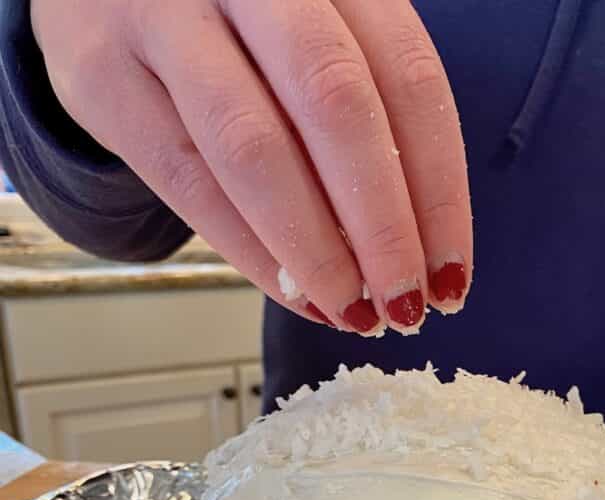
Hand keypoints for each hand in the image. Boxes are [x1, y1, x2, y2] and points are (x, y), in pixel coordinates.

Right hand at [31, 0, 471, 334]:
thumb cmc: (233, 24)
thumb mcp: (310, 34)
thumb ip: (360, 113)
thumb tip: (411, 251)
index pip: (407, 76)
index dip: (438, 189)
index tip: (451, 274)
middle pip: (336, 104)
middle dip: (382, 226)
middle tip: (405, 306)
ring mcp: (165, 13)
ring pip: (255, 147)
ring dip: (316, 250)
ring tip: (354, 314)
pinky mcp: (103, 74)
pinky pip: (188, 180)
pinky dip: (250, 251)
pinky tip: (293, 294)